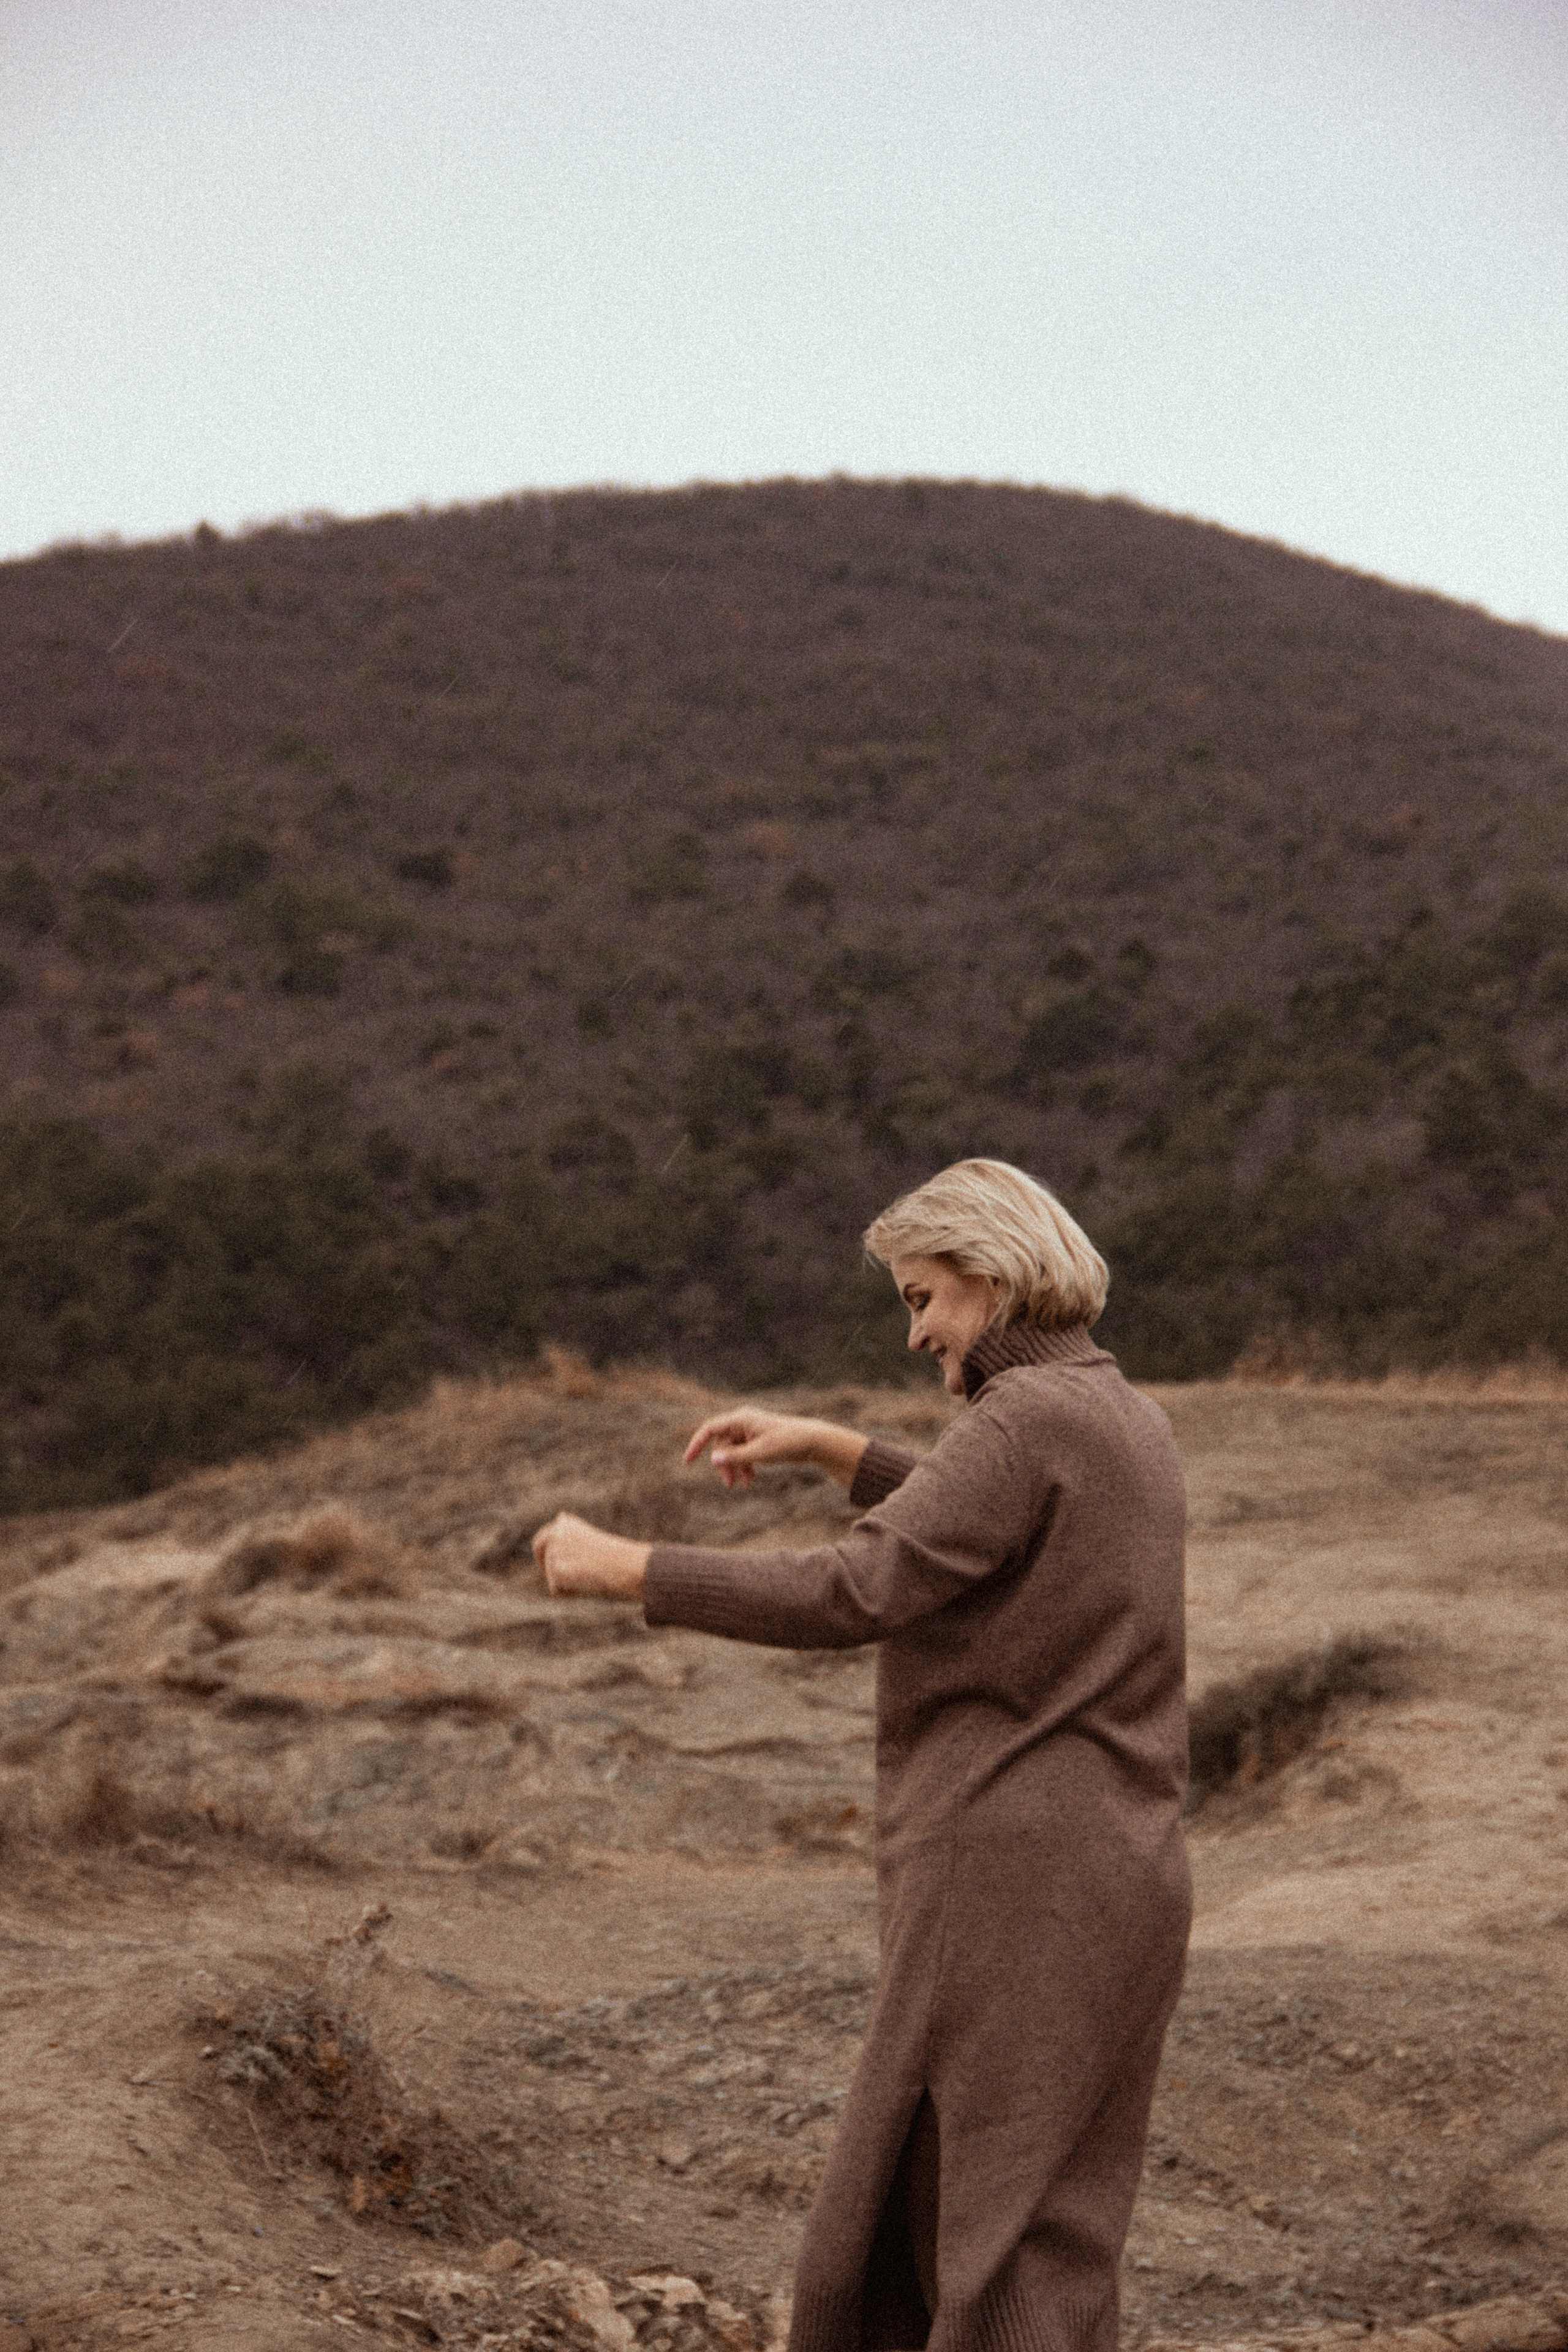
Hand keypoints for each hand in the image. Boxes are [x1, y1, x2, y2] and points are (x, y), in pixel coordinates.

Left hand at [531, 1512, 648, 1599]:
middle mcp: (555, 1534)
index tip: (550, 1559)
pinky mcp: (554, 1574)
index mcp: (566, 1523)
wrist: (626, 1566)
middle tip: (555, 1577)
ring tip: (593, 1578)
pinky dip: (572, 1593)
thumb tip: (566, 1567)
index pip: (546, 1536)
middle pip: (539, 1549)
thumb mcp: (595, 1547)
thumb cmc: (621, 1559)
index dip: (547, 1549)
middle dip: (542, 1562)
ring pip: (553, 1574)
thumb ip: (575, 1550)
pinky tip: (588, 1585)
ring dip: (569, 1582)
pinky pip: (559, 1591)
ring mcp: (553, 1554)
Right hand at [683, 1409, 867, 1492]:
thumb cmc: (787, 1442)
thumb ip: (736, 1458)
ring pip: (733, 1451)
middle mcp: (744, 1422)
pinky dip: (745, 1466)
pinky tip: (750, 1480)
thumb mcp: (760, 1453)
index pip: (710, 1429)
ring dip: (734, 1468)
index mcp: (741, 1419)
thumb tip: (713, 1460)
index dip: (696, 1444)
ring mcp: (751, 1431)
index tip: (688, 1462)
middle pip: (722, 1445)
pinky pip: (744, 1453)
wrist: (813, 1441)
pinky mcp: (759, 1440)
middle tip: (729, 1484)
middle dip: (724, 1465)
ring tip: (741, 1485)